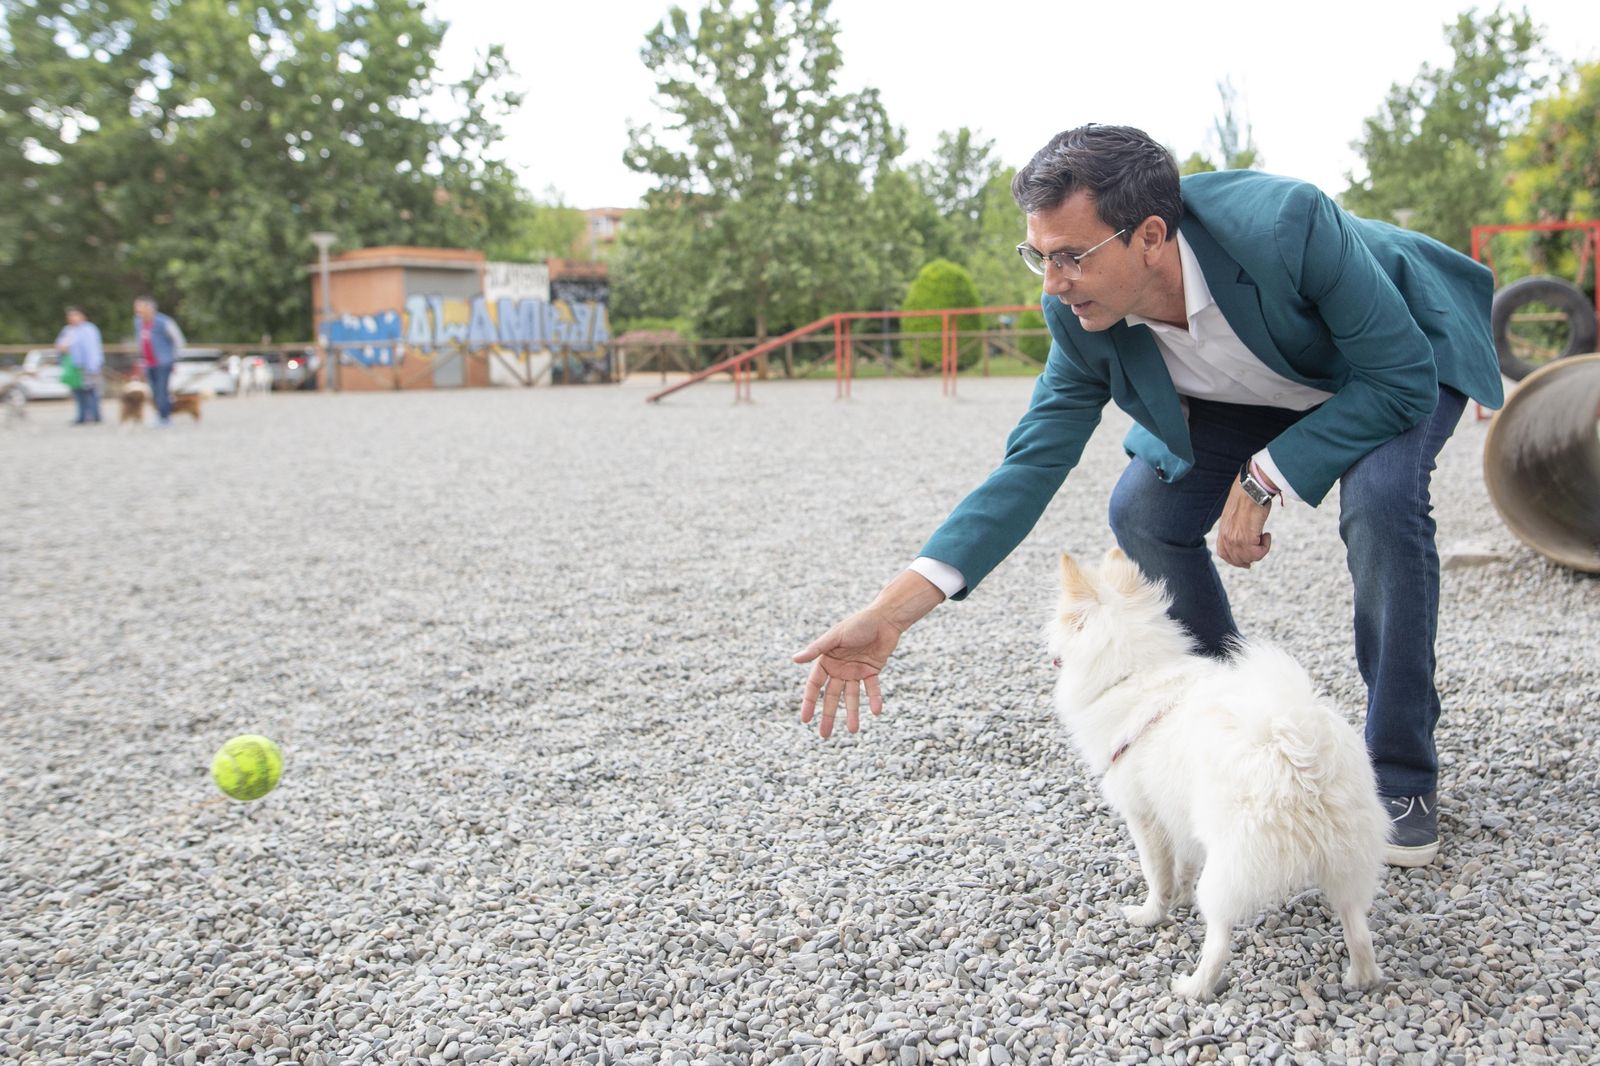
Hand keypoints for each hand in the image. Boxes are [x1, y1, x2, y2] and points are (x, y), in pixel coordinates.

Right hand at [793, 609, 901, 737]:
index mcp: (827, 659)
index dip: (810, 702)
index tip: (805, 720)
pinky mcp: (872, 670)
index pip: (815, 685)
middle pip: (832, 696)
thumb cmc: (858, 623)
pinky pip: (872, 689)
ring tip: (853, 730)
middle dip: (829, 715)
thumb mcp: (835, 637)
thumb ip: (816, 650)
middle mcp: (839, 668)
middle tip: (824, 734)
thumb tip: (794, 659)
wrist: (885, 618)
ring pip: (852, 696)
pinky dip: (874, 699)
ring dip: (853, 712)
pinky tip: (876, 711)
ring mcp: (856, 671)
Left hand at [1215, 477, 1272, 568]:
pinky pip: (1257, 554)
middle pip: (1237, 560)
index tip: (1247, 560)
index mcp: (1222, 530)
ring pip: (1249, 558)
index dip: (1235, 560)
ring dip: (1260, 550)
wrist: (1252, 488)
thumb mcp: (1236, 514)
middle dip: (1251, 557)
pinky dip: (1266, 546)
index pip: (1223, 554)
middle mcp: (1226, 537)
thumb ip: (1236, 526)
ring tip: (1264, 535)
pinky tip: (1267, 534)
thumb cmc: (1248, 497)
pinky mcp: (1246, 538)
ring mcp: (1235, 539)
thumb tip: (1246, 534)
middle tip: (1261, 546)